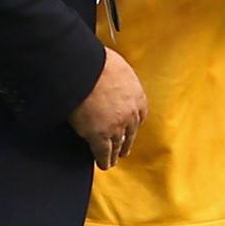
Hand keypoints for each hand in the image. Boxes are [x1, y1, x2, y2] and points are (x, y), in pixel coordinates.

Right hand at [68, 47, 146, 169]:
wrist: (84, 69)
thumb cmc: (97, 61)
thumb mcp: (118, 66)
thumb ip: (120, 78)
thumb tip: (114, 76)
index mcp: (137, 97)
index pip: (140, 116)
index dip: (133, 123)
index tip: (129, 128)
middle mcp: (131, 115)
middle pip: (130, 133)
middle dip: (126, 141)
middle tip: (123, 148)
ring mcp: (116, 127)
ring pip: (117, 145)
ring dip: (115, 153)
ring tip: (112, 159)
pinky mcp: (99, 136)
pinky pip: (103, 152)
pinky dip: (103, 160)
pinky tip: (103, 164)